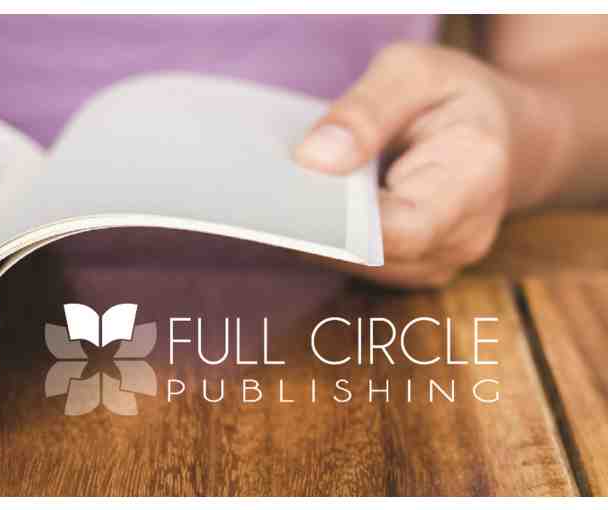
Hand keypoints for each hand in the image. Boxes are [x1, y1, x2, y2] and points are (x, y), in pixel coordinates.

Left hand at [294, 43, 556, 287]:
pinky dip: (334, 241)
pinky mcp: (419, 267)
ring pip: (362, 267)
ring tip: (285, 200)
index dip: (340, 224)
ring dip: (322, 237)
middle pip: (373, 254)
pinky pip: (364, 265)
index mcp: (474, 178)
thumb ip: (366, 111)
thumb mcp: (415, 72)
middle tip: (268, 196)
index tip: (288, 199)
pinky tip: (310, 210)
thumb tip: (312, 161)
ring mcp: (442, 260)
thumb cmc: (458, 98)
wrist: (506, 137)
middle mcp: (464, 236)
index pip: (400, 227)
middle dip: (319, 227)